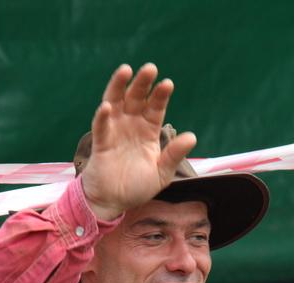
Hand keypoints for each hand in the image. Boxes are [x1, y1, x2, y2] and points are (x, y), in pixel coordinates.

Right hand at [81, 63, 196, 219]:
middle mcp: (131, 125)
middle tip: (150, 69)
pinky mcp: (101, 142)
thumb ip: (174, 155)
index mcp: (148, 131)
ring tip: (126, 70)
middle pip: (136, 98)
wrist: (114, 202)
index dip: (160, 95)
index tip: (167, 84)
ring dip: (119, 86)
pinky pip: (101, 126)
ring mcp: (115, 131)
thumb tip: (192, 136)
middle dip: (143, 83)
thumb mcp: (161, 173)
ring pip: (116, 102)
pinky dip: (103, 116)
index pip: (155, 107)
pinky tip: (107, 106)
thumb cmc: (137, 187)